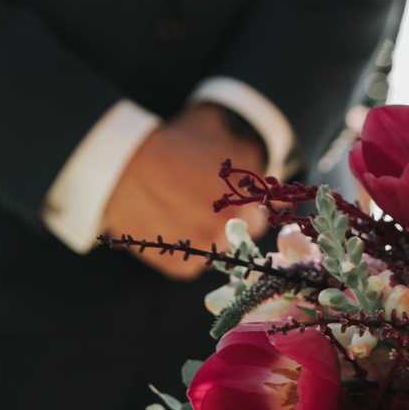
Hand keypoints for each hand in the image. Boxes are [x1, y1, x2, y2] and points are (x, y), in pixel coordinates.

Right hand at [101, 102, 268, 278]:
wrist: (125, 162)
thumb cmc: (180, 144)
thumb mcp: (226, 143)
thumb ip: (260, 172)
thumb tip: (284, 199)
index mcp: (242, 207)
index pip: (258, 220)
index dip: (244, 208)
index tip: (227, 198)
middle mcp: (224, 236)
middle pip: (239, 239)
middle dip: (227, 224)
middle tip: (202, 202)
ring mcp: (198, 253)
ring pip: (214, 251)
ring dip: (204, 236)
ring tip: (182, 210)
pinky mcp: (175, 266)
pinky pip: (190, 263)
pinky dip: (183, 246)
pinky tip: (170, 222)